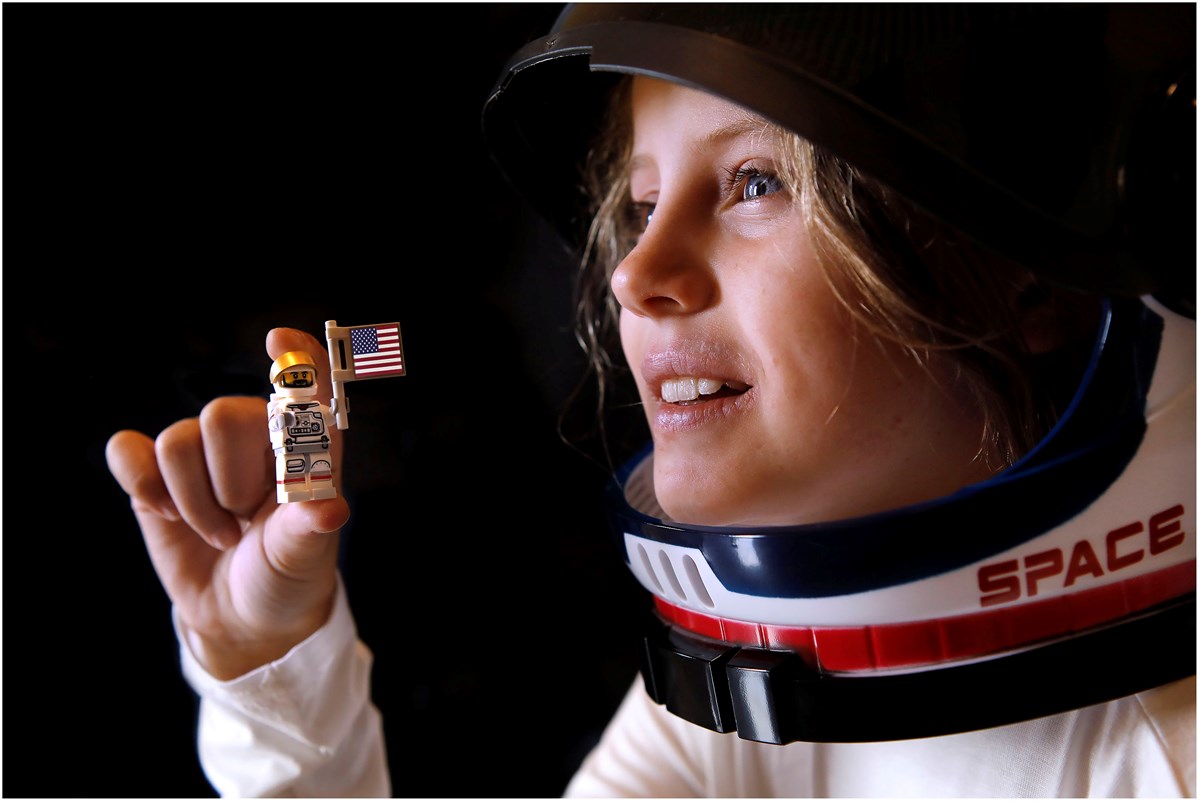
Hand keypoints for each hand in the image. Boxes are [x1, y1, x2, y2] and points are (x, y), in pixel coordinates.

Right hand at [106, 327, 348, 679]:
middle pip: (223, 416)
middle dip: (229, 483)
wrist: (241, 613)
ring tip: (221, 533)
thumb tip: (329, 510)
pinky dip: (142, 486)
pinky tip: (167, 513)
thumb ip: (309, 527)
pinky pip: (128, 450)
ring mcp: (202, 449)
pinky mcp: (155, 470)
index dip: (295, 356)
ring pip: (177, 442)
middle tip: (245, 520)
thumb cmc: (286, 574)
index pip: (305, 382)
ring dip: (194, 503)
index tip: (280, 340)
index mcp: (305, 442)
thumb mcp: (303, 556)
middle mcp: (254, 433)